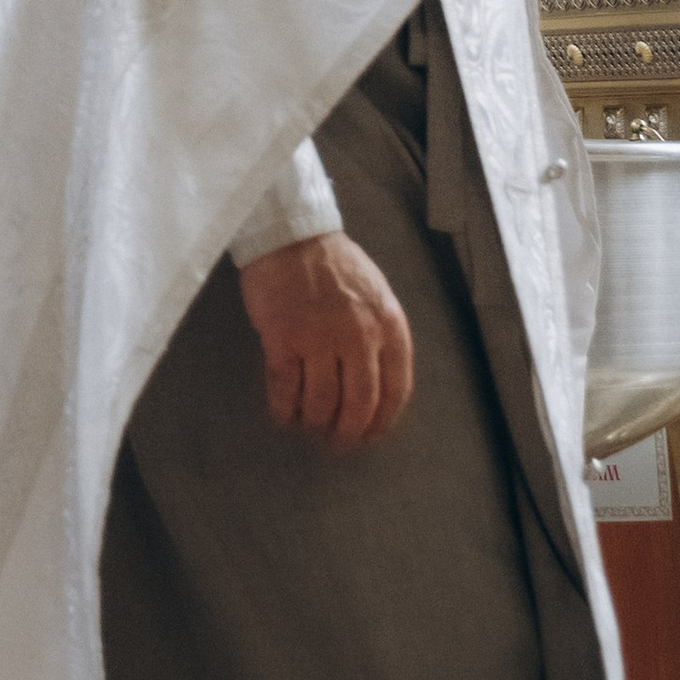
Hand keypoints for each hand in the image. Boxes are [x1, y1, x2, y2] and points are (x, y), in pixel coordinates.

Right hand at [236, 232, 413, 451]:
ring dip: (315, 422)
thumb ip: (381, 334)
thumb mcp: (376, 294)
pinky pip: (286, 388)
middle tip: (338, 444)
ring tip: (309, 426)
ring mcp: (320, 338)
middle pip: (359, 404)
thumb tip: (376, 383)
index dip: (382, 421)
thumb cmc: (334, 263)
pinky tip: (284, 414)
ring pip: (322, 402)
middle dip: (349, 433)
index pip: (396, 390)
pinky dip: (285, 409)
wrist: (291, 234)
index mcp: (389, 325)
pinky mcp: (283, 338)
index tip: (370, 435)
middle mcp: (359, 336)